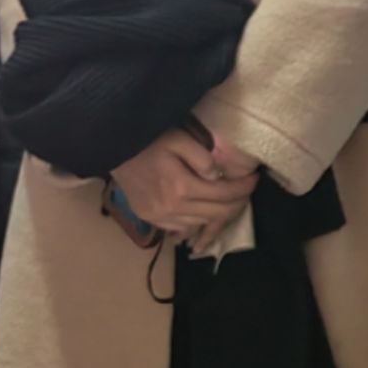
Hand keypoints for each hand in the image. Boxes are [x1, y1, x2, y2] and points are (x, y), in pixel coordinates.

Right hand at [112, 127, 258, 251]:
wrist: (112, 149)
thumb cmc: (147, 140)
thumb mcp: (179, 139)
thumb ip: (202, 157)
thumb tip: (218, 176)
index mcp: (182, 188)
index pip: (225, 195)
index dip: (245, 188)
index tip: (255, 178)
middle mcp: (172, 209)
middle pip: (217, 213)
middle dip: (237, 202)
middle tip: (245, 190)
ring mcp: (160, 217)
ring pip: (202, 223)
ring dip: (219, 212)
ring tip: (227, 199)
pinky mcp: (150, 219)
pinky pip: (183, 227)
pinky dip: (197, 221)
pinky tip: (202, 209)